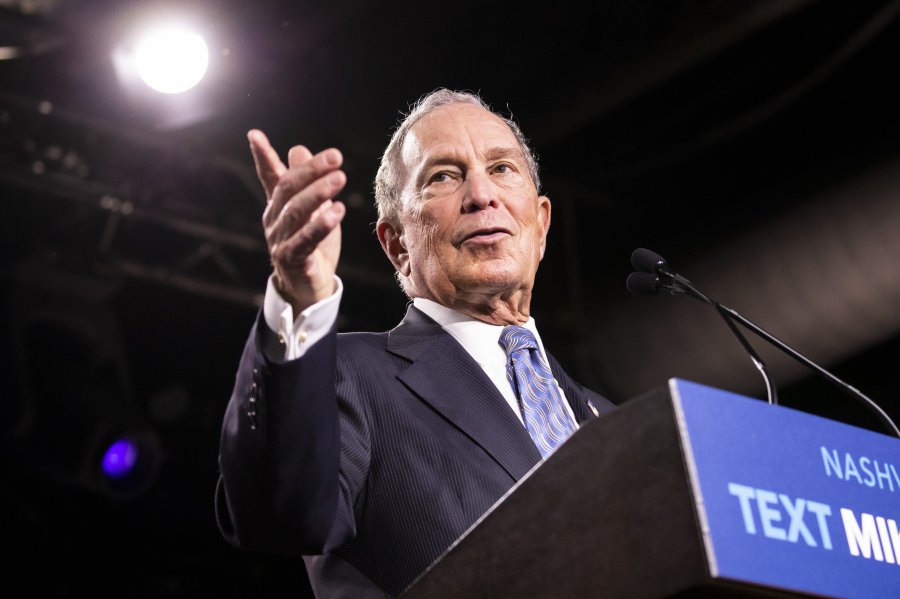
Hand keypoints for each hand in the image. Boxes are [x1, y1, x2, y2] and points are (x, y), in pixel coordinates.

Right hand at [249, 129, 345, 313]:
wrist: (309, 287)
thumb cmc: (312, 245)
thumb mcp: (312, 210)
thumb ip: (304, 182)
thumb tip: (298, 149)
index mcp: (277, 206)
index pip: (270, 177)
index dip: (262, 156)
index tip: (254, 134)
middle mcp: (275, 220)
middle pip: (288, 189)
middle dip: (311, 170)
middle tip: (335, 157)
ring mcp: (280, 240)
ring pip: (296, 212)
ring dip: (319, 193)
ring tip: (340, 179)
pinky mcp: (292, 260)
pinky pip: (305, 240)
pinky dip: (320, 225)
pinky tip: (338, 211)